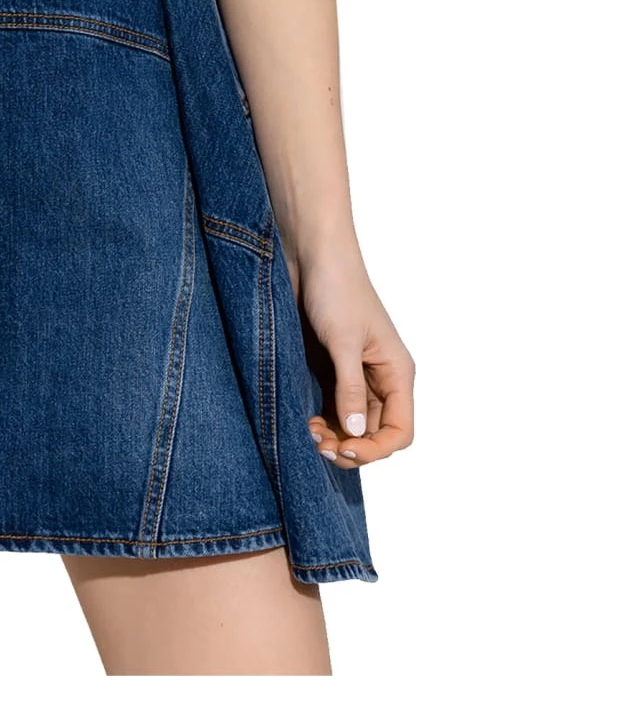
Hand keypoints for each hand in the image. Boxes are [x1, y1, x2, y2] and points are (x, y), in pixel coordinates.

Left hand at [292, 245, 414, 468]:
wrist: (310, 253)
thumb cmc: (336, 288)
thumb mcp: (343, 341)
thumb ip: (350, 388)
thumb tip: (356, 432)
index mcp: (397, 372)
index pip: (400, 431)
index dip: (376, 450)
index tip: (345, 449)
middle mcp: (380, 378)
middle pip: (374, 433)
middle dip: (350, 446)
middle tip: (318, 446)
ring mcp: (354, 374)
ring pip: (351, 424)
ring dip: (333, 437)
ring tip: (307, 435)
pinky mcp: (330, 367)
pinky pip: (332, 407)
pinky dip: (321, 420)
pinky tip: (303, 421)